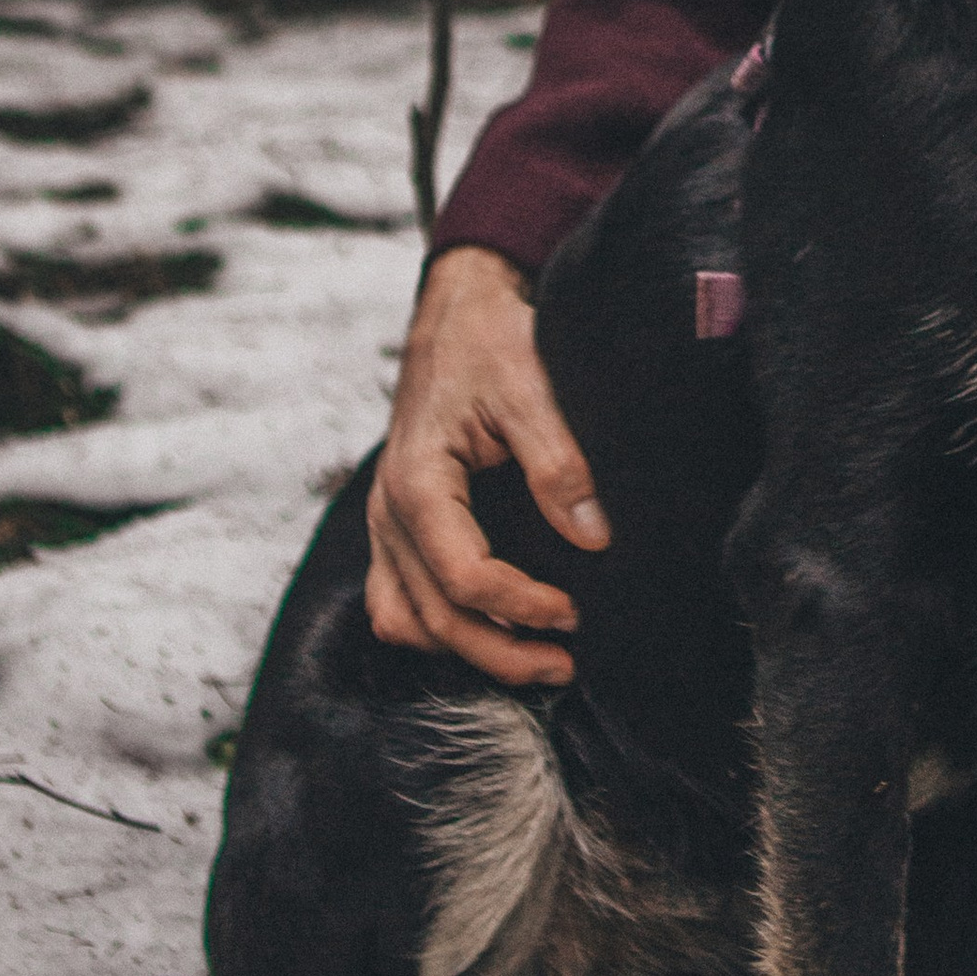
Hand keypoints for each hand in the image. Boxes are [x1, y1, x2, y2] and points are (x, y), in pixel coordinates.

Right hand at [364, 245, 608, 686]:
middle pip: (433, 615)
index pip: (463, 576)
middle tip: (564, 664)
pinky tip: (487, 630)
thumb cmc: (489, 341)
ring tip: (532, 658)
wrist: (456, 310)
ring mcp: (385, 522)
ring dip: (465, 649)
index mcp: (418, 482)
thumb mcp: (529, 387)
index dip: (520, 606)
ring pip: (407, 618)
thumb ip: (557, 462)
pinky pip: (397, 598)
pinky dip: (434, 627)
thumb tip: (592, 536)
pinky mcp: (395, 523)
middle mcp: (388, 511)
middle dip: (499, 651)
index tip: (573, 613)